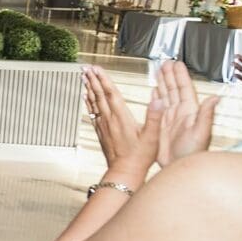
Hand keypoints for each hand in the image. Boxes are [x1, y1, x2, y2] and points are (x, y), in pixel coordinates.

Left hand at [83, 65, 162, 182]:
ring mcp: (104, 126)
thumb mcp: (152, 136)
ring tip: (83, 77)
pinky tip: (86, 98)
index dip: (103, 79)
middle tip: (85, 68)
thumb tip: (159, 100)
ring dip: (88, 88)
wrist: (124, 172)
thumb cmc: (139, 157)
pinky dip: (88, 103)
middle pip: (99, 95)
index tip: (96, 68)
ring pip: (94, 102)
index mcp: (121, 117)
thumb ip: (155, 117)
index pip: (110, 93)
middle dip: (93, 80)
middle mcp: (110, 119)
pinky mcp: (101, 132)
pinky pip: (92, 113)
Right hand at [154, 61, 218, 165]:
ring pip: (166, 96)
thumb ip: (206, 114)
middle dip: (169, 75)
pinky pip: (157, 107)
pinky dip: (155, 98)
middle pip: (174, 89)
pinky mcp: (161, 126)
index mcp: (189, 112)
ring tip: (158, 72)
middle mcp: (180, 113)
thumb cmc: (192, 153)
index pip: (184, 88)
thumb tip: (215, 98)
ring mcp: (170, 119)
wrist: (177, 168)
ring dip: (162, 83)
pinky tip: (154, 92)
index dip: (180, 75)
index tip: (176, 63)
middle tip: (165, 63)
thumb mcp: (201, 133)